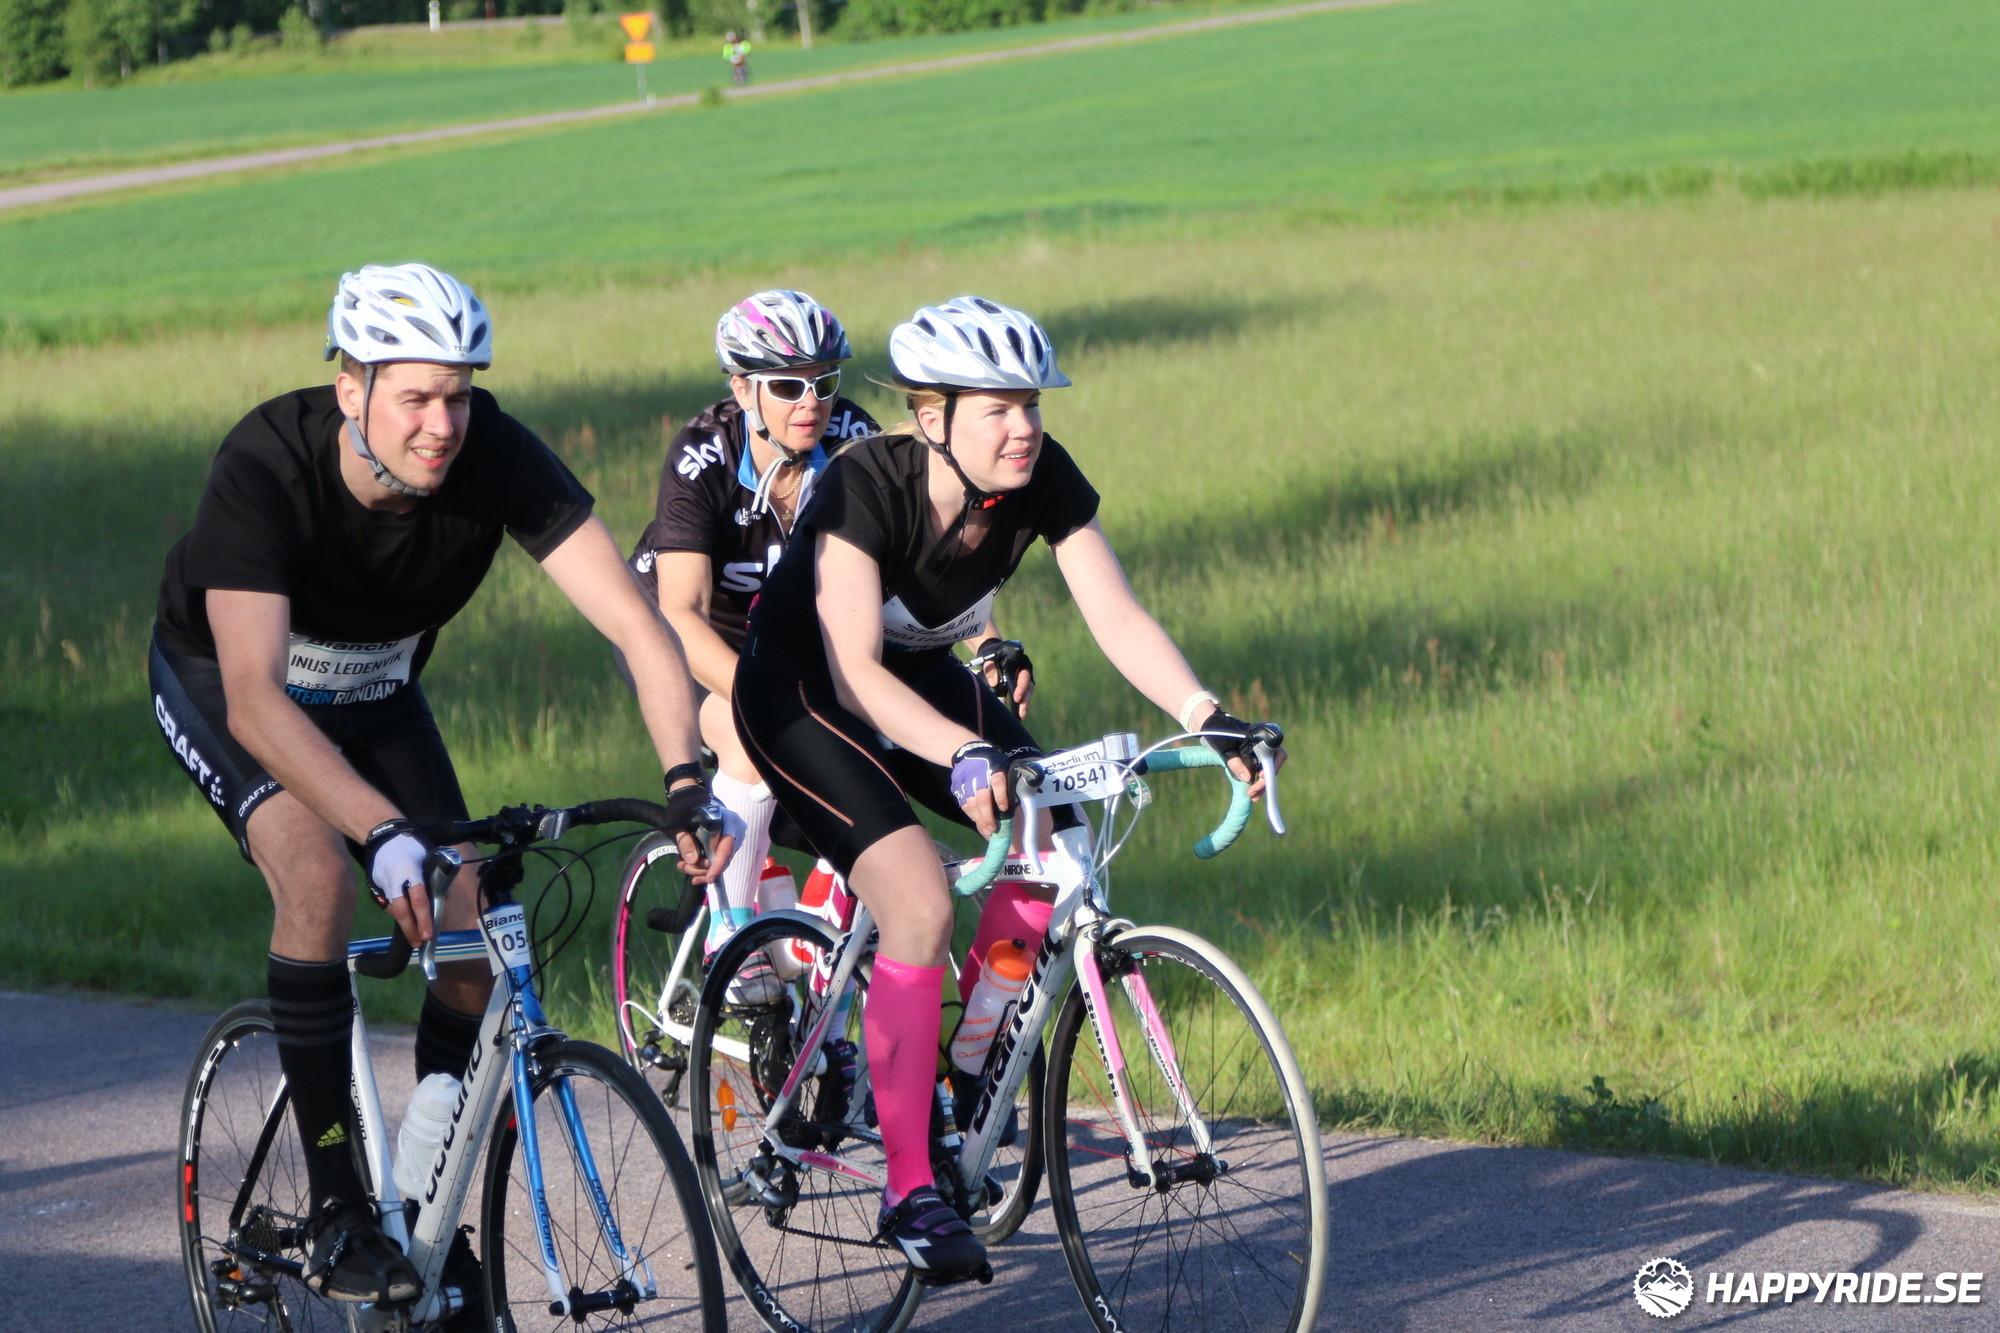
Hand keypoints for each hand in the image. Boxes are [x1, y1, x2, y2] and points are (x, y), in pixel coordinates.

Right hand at [364, 818, 437, 943]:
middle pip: (402, 911)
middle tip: (419, 943)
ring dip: (404, 925)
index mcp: (410, 871)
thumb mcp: (428, 856)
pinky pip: (388, 903)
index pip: (419, 900)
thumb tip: (441, 898)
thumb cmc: (411, 845)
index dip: (424, 919)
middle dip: (411, 930)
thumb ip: (435, 877)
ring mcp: (383, 884)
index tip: (428, 934)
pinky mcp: (375, 887)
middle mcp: (395, 881)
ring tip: (414, 937)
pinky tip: (405, 920)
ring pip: (393, 910)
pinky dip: (397, 913)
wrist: (382, 835)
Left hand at [663, 778, 737, 885]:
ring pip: (717, 863)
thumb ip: (685, 839)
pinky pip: (714, 861)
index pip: (727, 847)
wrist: (688, 799)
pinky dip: (700, 867)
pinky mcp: (720, 845)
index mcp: (728, 821)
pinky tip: (687, 867)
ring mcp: (727, 840)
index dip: (718, 865)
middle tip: (683, 867)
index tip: (709, 878)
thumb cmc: (685, 805)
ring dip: (698, 869)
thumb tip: (692, 860)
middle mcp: (732, 832)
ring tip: (681, 866)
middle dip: (702, 868)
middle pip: (722, 859)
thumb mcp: (680, 820)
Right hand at [949, 741, 1010, 837]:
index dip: (1001, 796)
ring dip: (980, 820)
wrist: (968, 753)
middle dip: (988, 816)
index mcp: (994, 767)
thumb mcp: (1004, 766)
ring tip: (987, 830)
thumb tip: (1025, 797)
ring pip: (972, 804)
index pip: (997, 781)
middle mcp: (979, 775)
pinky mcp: (958, 788)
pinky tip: (978, 822)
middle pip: (983, 798)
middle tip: (993, 829)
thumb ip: (1012, 780)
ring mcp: (967, 782)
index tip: (1004, 809)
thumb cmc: (992, 764)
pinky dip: (972, 815)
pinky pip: (964, 805)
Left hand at [972, 638, 1033, 718]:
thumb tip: (994, 683)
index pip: (1024, 676)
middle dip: (1025, 701)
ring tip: (1021, 716)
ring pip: (1027, 693)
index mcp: (1021, 663)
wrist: (993, 653)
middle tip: (1021, 712)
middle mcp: (1025, 672)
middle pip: (1029, 687)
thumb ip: (991, 668)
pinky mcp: (1019, 687)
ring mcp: (1023, 680)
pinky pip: (1022, 696)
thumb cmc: (992, 655)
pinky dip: (1020, 705)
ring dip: (1024, 705)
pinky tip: (1017, 715)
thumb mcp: (989, 659)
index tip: (1016, 698)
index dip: (1022, 688)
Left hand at [1195, 710, 1286, 800]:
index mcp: (1264, 736)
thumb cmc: (1220, 733)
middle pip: (1274, 765)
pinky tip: (1252, 792)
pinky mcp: (1258, 760)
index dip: (1272, 767)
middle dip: (1265, 781)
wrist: (1215, 728)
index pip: (1278, 753)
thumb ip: (1235, 762)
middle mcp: (1268, 744)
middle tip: (1253, 793)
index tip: (1261, 776)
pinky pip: (1262, 772)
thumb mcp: (1225, 748)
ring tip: (1252, 796)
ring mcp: (1263, 752)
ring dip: (1261, 785)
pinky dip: (1258, 783)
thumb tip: (1247, 779)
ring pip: (1268, 771)